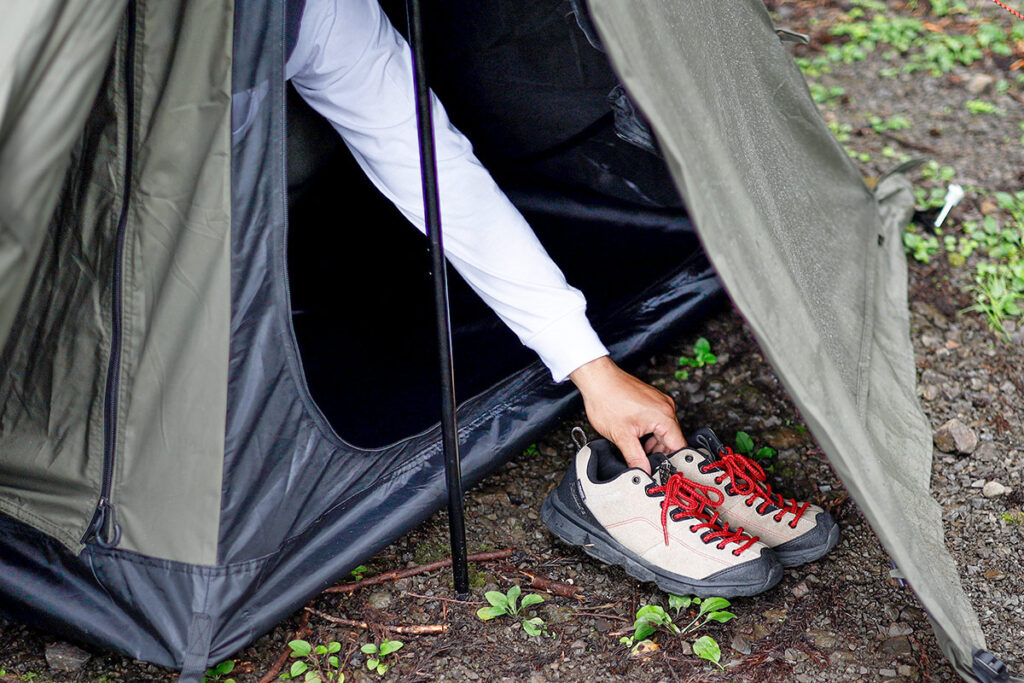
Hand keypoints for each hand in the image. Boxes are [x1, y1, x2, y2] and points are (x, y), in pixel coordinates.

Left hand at [569, 356, 685, 473]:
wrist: (597, 379)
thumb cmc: (607, 399)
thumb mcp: (622, 436)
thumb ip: (635, 458)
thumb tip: (644, 472)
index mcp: (664, 416)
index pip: (679, 446)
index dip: (673, 463)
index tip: (665, 473)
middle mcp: (666, 408)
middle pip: (672, 439)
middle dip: (661, 454)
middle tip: (648, 466)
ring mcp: (659, 402)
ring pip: (664, 431)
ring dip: (654, 444)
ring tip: (638, 452)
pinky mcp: (651, 400)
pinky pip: (657, 422)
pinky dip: (650, 433)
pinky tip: (637, 440)